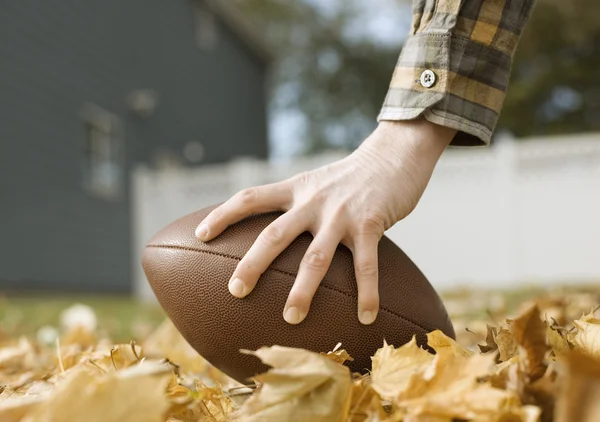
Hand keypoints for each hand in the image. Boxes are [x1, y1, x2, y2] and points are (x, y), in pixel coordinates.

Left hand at [195, 118, 455, 324]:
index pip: (250, 198)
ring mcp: (341, 214)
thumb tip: (273, 235)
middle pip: (274, 235)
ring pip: (315, 257)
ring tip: (291, 319)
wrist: (393, 155)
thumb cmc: (350, 177)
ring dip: (302, 290)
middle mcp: (313, 200)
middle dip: (253, 265)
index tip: (200, 234)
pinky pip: (365, 265)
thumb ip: (295, 203)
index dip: (223, 214)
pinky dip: (366, 293)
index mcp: (295, 188)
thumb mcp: (315, 182)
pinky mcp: (371, 224)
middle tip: (235, 292)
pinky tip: (365, 317)